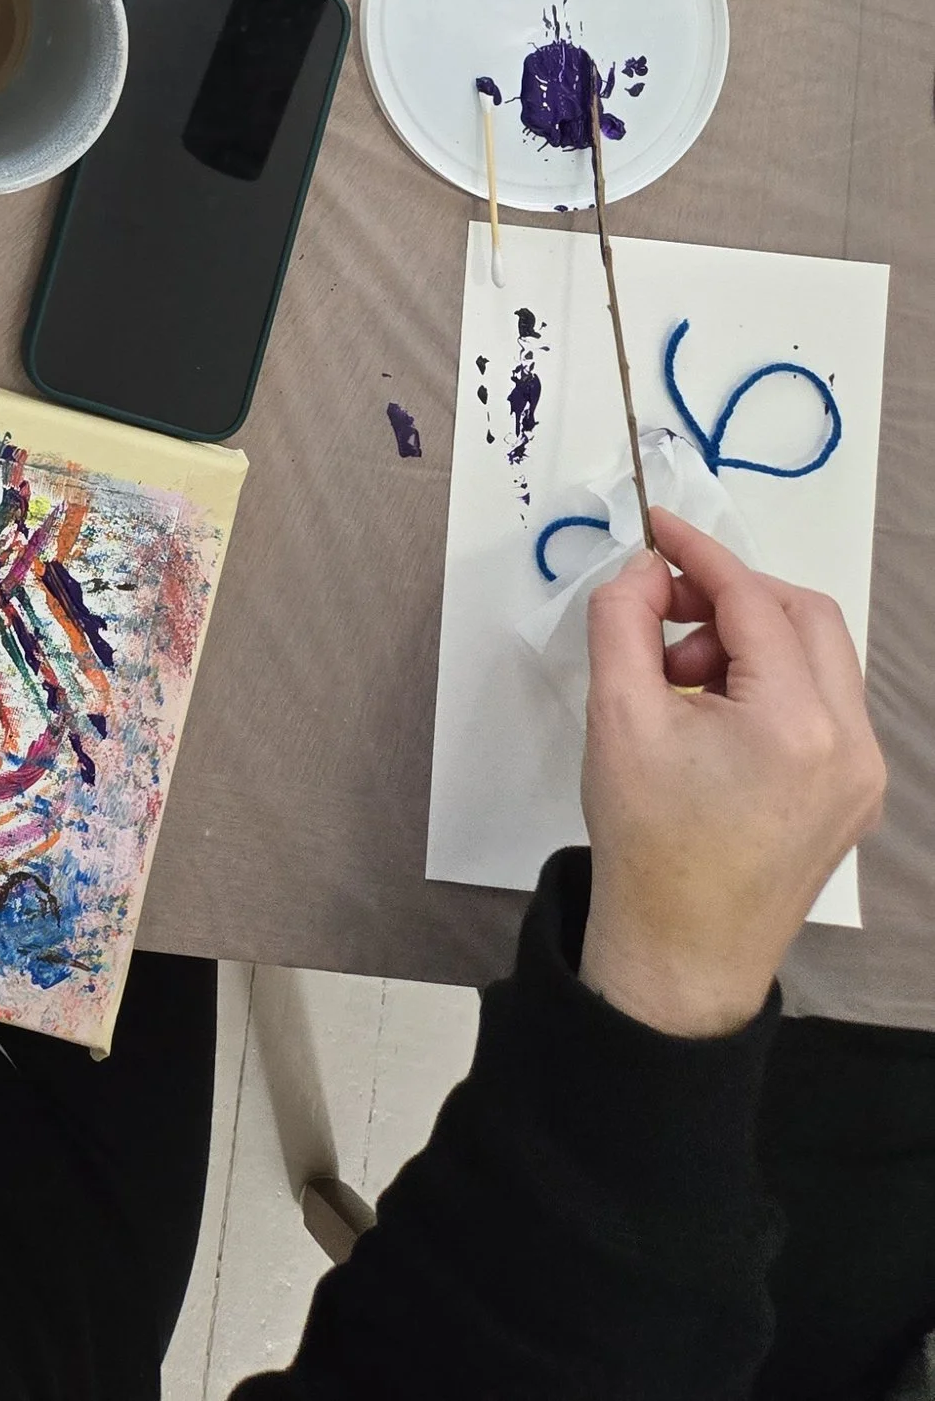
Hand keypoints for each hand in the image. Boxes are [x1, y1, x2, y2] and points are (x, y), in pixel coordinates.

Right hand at [578, 506, 883, 1037]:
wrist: (681, 953)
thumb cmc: (647, 841)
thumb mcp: (616, 714)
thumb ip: (623, 619)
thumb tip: (644, 570)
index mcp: (797, 724)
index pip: (755, 601)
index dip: (699, 553)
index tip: (655, 526)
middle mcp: (851, 745)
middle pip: (806, 617)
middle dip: (732, 596)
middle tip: (665, 611)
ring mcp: (863, 775)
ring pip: (819, 659)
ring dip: (750, 641)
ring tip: (680, 678)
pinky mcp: (855, 796)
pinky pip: (822, 704)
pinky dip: (770, 683)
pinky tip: (711, 713)